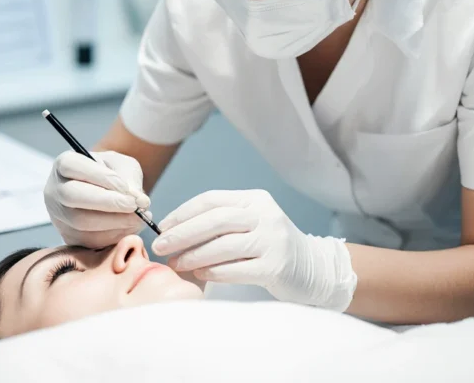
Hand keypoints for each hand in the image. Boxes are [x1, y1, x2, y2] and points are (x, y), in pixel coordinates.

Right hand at [44, 150, 150, 247]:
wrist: (107, 193)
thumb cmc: (113, 174)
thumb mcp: (123, 165)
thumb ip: (130, 178)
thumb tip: (140, 201)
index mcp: (64, 164)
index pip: (73, 166)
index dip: (100, 176)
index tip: (125, 186)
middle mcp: (55, 190)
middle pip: (72, 196)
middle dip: (107, 203)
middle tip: (134, 205)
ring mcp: (58, 216)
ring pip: (81, 222)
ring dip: (115, 222)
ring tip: (139, 217)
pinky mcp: (69, 236)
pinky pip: (89, 240)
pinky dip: (114, 235)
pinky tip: (131, 226)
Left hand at [151, 189, 356, 310]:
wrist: (312, 268)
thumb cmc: (270, 246)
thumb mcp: (251, 223)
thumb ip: (220, 222)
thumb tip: (173, 230)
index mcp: (255, 200)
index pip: (212, 200)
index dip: (183, 213)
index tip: (163, 227)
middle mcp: (265, 215)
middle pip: (216, 220)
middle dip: (183, 233)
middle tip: (161, 246)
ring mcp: (273, 241)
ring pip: (224, 245)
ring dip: (194, 255)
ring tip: (176, 263)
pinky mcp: (276, 267)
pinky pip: (236, 269)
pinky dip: (213, 272)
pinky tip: (199, 274)